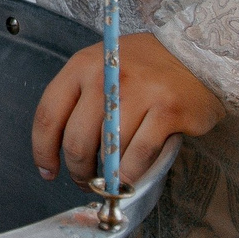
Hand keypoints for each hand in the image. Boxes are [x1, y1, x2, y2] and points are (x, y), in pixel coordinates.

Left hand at [31, 32, 223, 189]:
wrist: (195, 56)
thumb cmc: (144, 67)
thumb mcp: (102, 67)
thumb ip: (79, 98)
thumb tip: (59, 147)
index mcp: (82, 65)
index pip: (48, 114)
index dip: (43, 150)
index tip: (48, 170)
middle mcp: (107, 77)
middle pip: (76, 140)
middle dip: (77, 170)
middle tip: (84, 180)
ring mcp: (138, 93)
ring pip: (108, 152)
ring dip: (105, 177)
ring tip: (109, 181)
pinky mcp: (167, 111)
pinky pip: (139, 156)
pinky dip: (130, 174)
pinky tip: (128, 178)